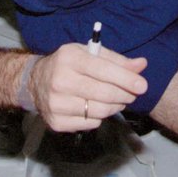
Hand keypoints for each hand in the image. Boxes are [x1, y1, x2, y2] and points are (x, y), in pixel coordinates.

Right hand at [28, 43, 147, 131]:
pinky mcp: (56, 122)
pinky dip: (100, 116)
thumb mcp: (88, 53)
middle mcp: (60, 81)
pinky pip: (91, 123)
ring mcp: (56, 104)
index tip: (143, 85)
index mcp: (69, 58)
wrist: (34, 82)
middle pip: (104, 94)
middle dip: (125, 95)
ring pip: (100, 111)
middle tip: (132, 93)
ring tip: (117, 99)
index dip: (126, 79)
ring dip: (115, 106)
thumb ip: (116, 60)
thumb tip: (141, 65)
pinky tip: (97, 107)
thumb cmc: (68, 64)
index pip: (104, 70)